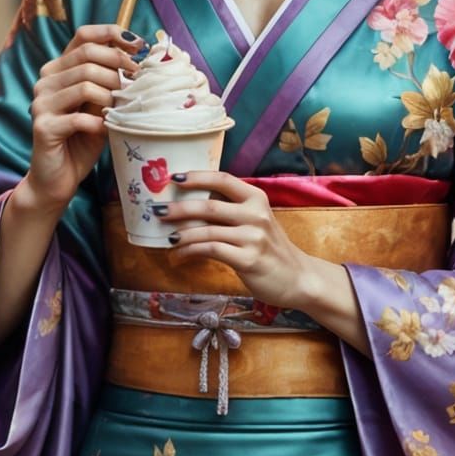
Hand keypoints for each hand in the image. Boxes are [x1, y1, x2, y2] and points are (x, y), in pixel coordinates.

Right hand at [25, 25, 141, 210]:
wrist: (58, 177)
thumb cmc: (84, 138)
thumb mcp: (100, 104)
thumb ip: (109, 81)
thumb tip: (138, 57)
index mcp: (58, 69)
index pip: (83, 35)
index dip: (112, 34)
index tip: (138, 46)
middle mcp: (45, 81)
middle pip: (88, 57)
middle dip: (119, 68)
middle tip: (134, 85)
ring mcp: (40, 103)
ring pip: (85, 84)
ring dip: (110, 97)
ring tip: (118, 111)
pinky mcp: (43, 127)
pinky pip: (80, 118)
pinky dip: (99, 123)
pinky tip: (104, 129)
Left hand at [149, 171, 318, 309]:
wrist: (298, 278)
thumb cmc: (270, 249)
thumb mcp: (256, 221)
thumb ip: (231, 210)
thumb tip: (190, 205)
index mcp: (256, 198)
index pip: (223, 179)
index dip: (197, 177)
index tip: (174, 178)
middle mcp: (256, 214)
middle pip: (209, 205)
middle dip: (178, 208)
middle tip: (156, 210)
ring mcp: (253, 237)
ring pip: (206, 230)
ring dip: (180, 235)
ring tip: (166, 239)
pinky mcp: (248, 260)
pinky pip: (210, 251)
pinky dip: (190, 252)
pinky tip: (179, 255)